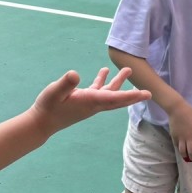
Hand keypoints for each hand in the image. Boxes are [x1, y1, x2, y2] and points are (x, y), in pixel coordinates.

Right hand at [31, 67, 147, 135]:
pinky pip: (98, 90)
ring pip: (110, 93)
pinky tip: (104, 71)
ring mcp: (89, 103)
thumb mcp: (54, 92)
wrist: (42, 122)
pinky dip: (103, 81)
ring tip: (128, 70)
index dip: (130, 95)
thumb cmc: (47, 107)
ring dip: (119, 82)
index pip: (114, 98)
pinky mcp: (83, 100)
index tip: (145, 94)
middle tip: (149, 92)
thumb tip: (74, 74)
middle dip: (133, 95)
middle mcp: (93, 104)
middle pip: (118, 99)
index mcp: (89, 101)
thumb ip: (65, 84)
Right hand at [167, 102, 191, 161]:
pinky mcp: (174, 136)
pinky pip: (176, 145)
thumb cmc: (189, 112)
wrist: (176, 109)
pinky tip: (179, 148)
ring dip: (184, 155)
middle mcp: (189, 138)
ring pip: (182, 151)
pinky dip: (178, 148)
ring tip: (186, 156)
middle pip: (191, 151)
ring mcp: (180, 138)